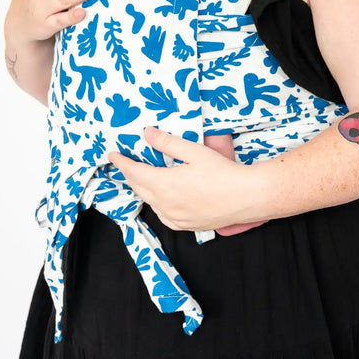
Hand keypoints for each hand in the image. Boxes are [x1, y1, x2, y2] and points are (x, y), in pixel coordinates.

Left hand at [108, 127, 262, 230]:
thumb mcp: (193, 151)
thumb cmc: (222, 172)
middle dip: (130, 175)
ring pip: (150, 202)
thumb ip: (167, 142)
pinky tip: (162, 198)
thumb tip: (146, 133)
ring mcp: (175, 217)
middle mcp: (165, 204)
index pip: (134, 172)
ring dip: (143, 189)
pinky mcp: (186, 225)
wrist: (246, 197)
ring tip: (142, 177)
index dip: (122, 163)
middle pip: (139, 188)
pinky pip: (163, 215)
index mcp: (164, 184)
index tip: (113, 155)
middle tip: (125, 163)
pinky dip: (157, 204)